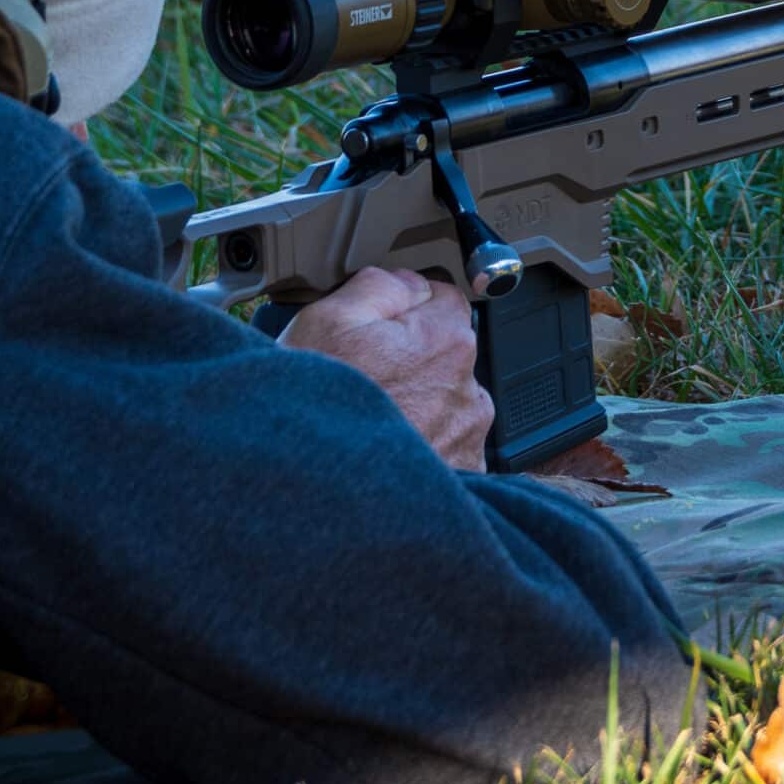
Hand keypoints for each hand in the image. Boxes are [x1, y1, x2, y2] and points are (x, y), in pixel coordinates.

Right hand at [279, 267, 494, 470]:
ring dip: (415, 406)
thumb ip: (379, 286)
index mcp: (446, 342)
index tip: (374, 325)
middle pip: (442, 354)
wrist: (316, 500)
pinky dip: (420, 448)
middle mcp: (468, 391)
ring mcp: (466, 440)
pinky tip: (381, 454)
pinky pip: (443, 448)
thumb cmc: (316, 414)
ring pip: (442, 403)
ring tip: (366, 422)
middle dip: (408, 359)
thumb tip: (405, 282)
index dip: (402, 306)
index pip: (442, 299)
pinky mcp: (461, 480)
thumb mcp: (327, 319)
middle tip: (359, 379)